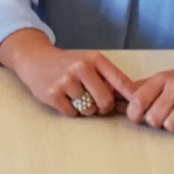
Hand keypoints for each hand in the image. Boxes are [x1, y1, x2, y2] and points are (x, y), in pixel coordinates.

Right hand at [0, 33, 134, 116]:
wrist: (34, 59)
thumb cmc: (69, 64)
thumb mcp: (90, 63)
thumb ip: (110, 80)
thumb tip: (134, 101)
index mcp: (95, 59)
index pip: (121, 82)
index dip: (131, 98)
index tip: (139, 108)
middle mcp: (81, 67)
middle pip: (106, 102)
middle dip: (103, 107)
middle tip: (94, 100)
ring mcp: (66, 81)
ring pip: (89, 110)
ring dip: (85, 108)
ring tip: (75, 95)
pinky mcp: (53, 94)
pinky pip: (73, 114)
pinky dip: (70, 110)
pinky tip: (63, 97)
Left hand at [124, 57, 173, 136]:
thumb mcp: (166, 77)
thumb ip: (144, 88)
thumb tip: (118, 99)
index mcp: (163, 78)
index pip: (137, 100)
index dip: (134, 114)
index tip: (138, 117)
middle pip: (153, 118)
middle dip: (155, 122)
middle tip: (164, 115)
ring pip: (169, 126)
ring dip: (172, 126)